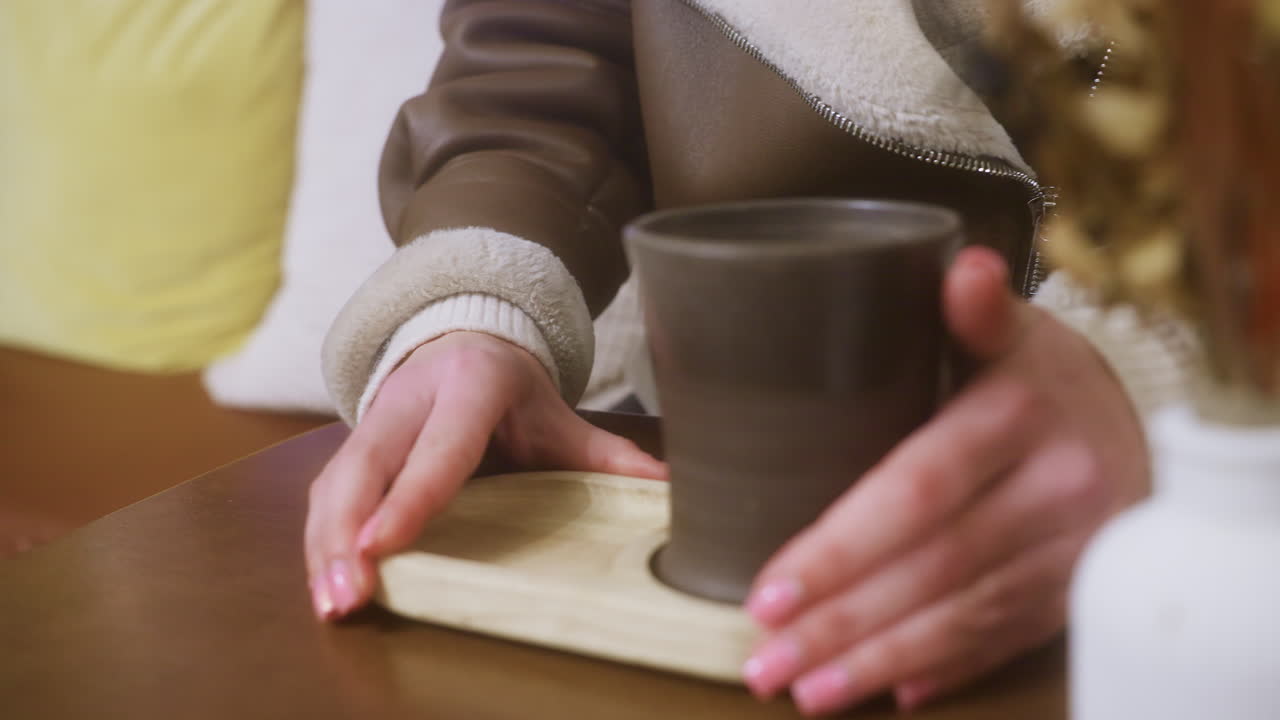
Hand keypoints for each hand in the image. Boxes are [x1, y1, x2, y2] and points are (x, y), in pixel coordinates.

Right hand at [304, 331, 665, 620]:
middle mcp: (411, 398)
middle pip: (367, 465)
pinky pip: (325, 494)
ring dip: (325, 545)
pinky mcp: (351, 444)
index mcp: (470, 385)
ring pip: (335, 482)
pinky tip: (326, 583)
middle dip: (347, 532)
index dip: (411, 496)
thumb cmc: (511, 389)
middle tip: (347, 593)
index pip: (441, 446)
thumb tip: (670, 488)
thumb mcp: (560, 415)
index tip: (382, 545)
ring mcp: (374, 419)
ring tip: (332, 602)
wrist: (461, 339)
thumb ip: (607, 455)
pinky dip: (320, 540)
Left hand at [739, 247, 1148, 714]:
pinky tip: (889, 691)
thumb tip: (964, 270)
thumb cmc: (1043, 378)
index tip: (771, 590)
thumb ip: (978, 309)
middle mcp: (1055, 490)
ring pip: (963, 616)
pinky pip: (1006, 638)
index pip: (917, 492)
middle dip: (842, 623)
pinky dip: (945, 667)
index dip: (842, 549)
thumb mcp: (1015, 332)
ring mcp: (1074, 551)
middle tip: (764, 659)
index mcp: (1020, 416)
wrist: (1139, 429)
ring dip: (878, 661)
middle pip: (932, 568)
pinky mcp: (1078, 593)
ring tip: (806, 689)